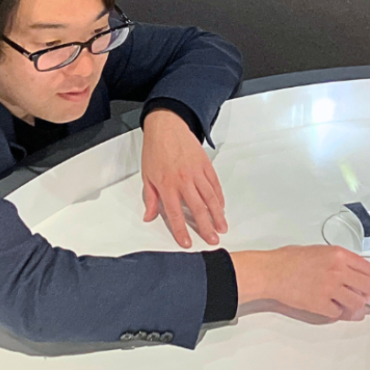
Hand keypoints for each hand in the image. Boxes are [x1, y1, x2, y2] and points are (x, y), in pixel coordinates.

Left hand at [140, 109, 226, 247]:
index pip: (175, 214)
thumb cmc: (155, 150)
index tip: (188, 243)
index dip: (181, 231)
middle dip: (206, 227)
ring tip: (222, 227)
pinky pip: (215, 185)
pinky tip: (221, 207)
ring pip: (210, 198)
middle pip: (198, 209)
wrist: (167, 127)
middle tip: (213, 240)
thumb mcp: (147, 176)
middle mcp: (183, 181)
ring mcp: (197, 173)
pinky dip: (219, 197)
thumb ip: (149, 198)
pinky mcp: (206, 165)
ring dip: (217, 215)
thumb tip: (148, 216)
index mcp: (167, 185)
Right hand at [231, 246, 369, 320]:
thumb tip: (355, 271)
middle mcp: (337, 271)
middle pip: (367, 286)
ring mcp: (330, 289)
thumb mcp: (320, 250)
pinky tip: (336, 309)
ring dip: (358, 306)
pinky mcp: (320, 305)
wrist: (272, 272)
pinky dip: (339, 313)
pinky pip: (339, 313)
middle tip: (369, 296)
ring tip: (354, 305)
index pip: (368, 268)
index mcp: (338, 255)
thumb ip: (339, 260)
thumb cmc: (290, 259)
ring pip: (357, 303)